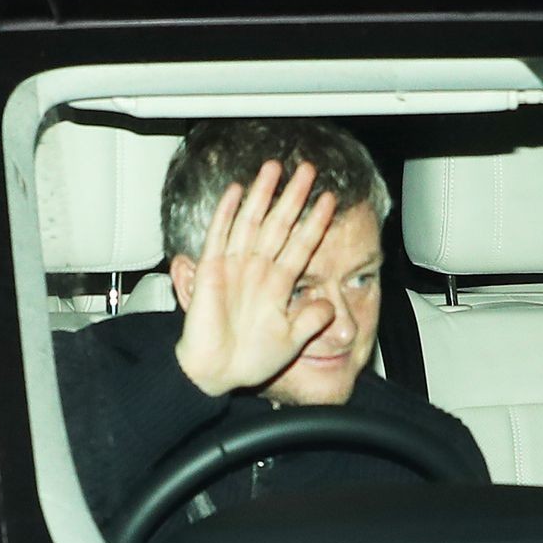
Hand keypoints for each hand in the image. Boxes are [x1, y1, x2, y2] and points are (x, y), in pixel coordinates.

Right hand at [174, 159, 337, 396]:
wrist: (216, 373)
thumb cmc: (249, 359)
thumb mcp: (291, 341)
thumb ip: (310, 320)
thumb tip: (332, 305)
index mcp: (278, 284)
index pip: (302, 245)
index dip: (316, 222)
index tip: (330, 200)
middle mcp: (257, 270)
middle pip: (279, 224)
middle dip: (293, 196)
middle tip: (307, 169)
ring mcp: (234, 267)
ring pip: (252, 222)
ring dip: (263, 195)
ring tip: (275, 168)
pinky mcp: (210, 271)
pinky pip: (219, 236)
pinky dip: (227, 213)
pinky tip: (237, 190)